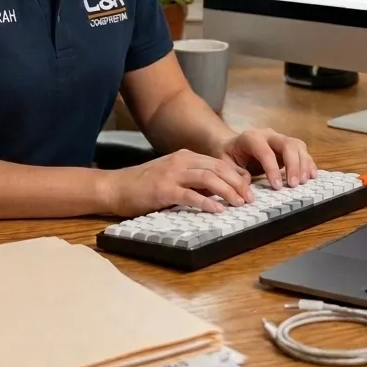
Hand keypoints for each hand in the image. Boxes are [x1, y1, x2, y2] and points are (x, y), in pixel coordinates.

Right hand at [101, 149, 253, 217]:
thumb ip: (193, 180)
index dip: (236, 175)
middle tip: (250, 198)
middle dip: (237, 183)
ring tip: (239, 204)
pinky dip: (206, 202)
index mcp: (185, 157)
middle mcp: (180, 161)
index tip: (249, 188)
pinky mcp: (163, 190)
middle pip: (217, 168)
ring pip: (208, 178)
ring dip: (227, 191)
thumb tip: (219, 191)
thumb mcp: (172, 176)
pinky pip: (190, 195)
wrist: (116, 187)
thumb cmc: (144, 184)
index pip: (218, 162)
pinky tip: (217, 210)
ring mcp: (172, 175)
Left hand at [214, 128, 316, 189]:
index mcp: (251, 137)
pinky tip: (312, 176)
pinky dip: (308, 163)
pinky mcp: (288, 146)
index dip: (272, 168)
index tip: (276, 187)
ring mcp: (280, 139)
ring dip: (303, 164)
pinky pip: (302, 151)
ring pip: (297, 145)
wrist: (232, 145)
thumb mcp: (224, 164)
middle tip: (294, 185)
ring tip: (304, 182)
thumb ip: (234, 173)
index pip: (265, 151)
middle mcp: (268, 135)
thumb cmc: (229, 155)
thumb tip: (247, 185)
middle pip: (287, 144)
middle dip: (293, 164)